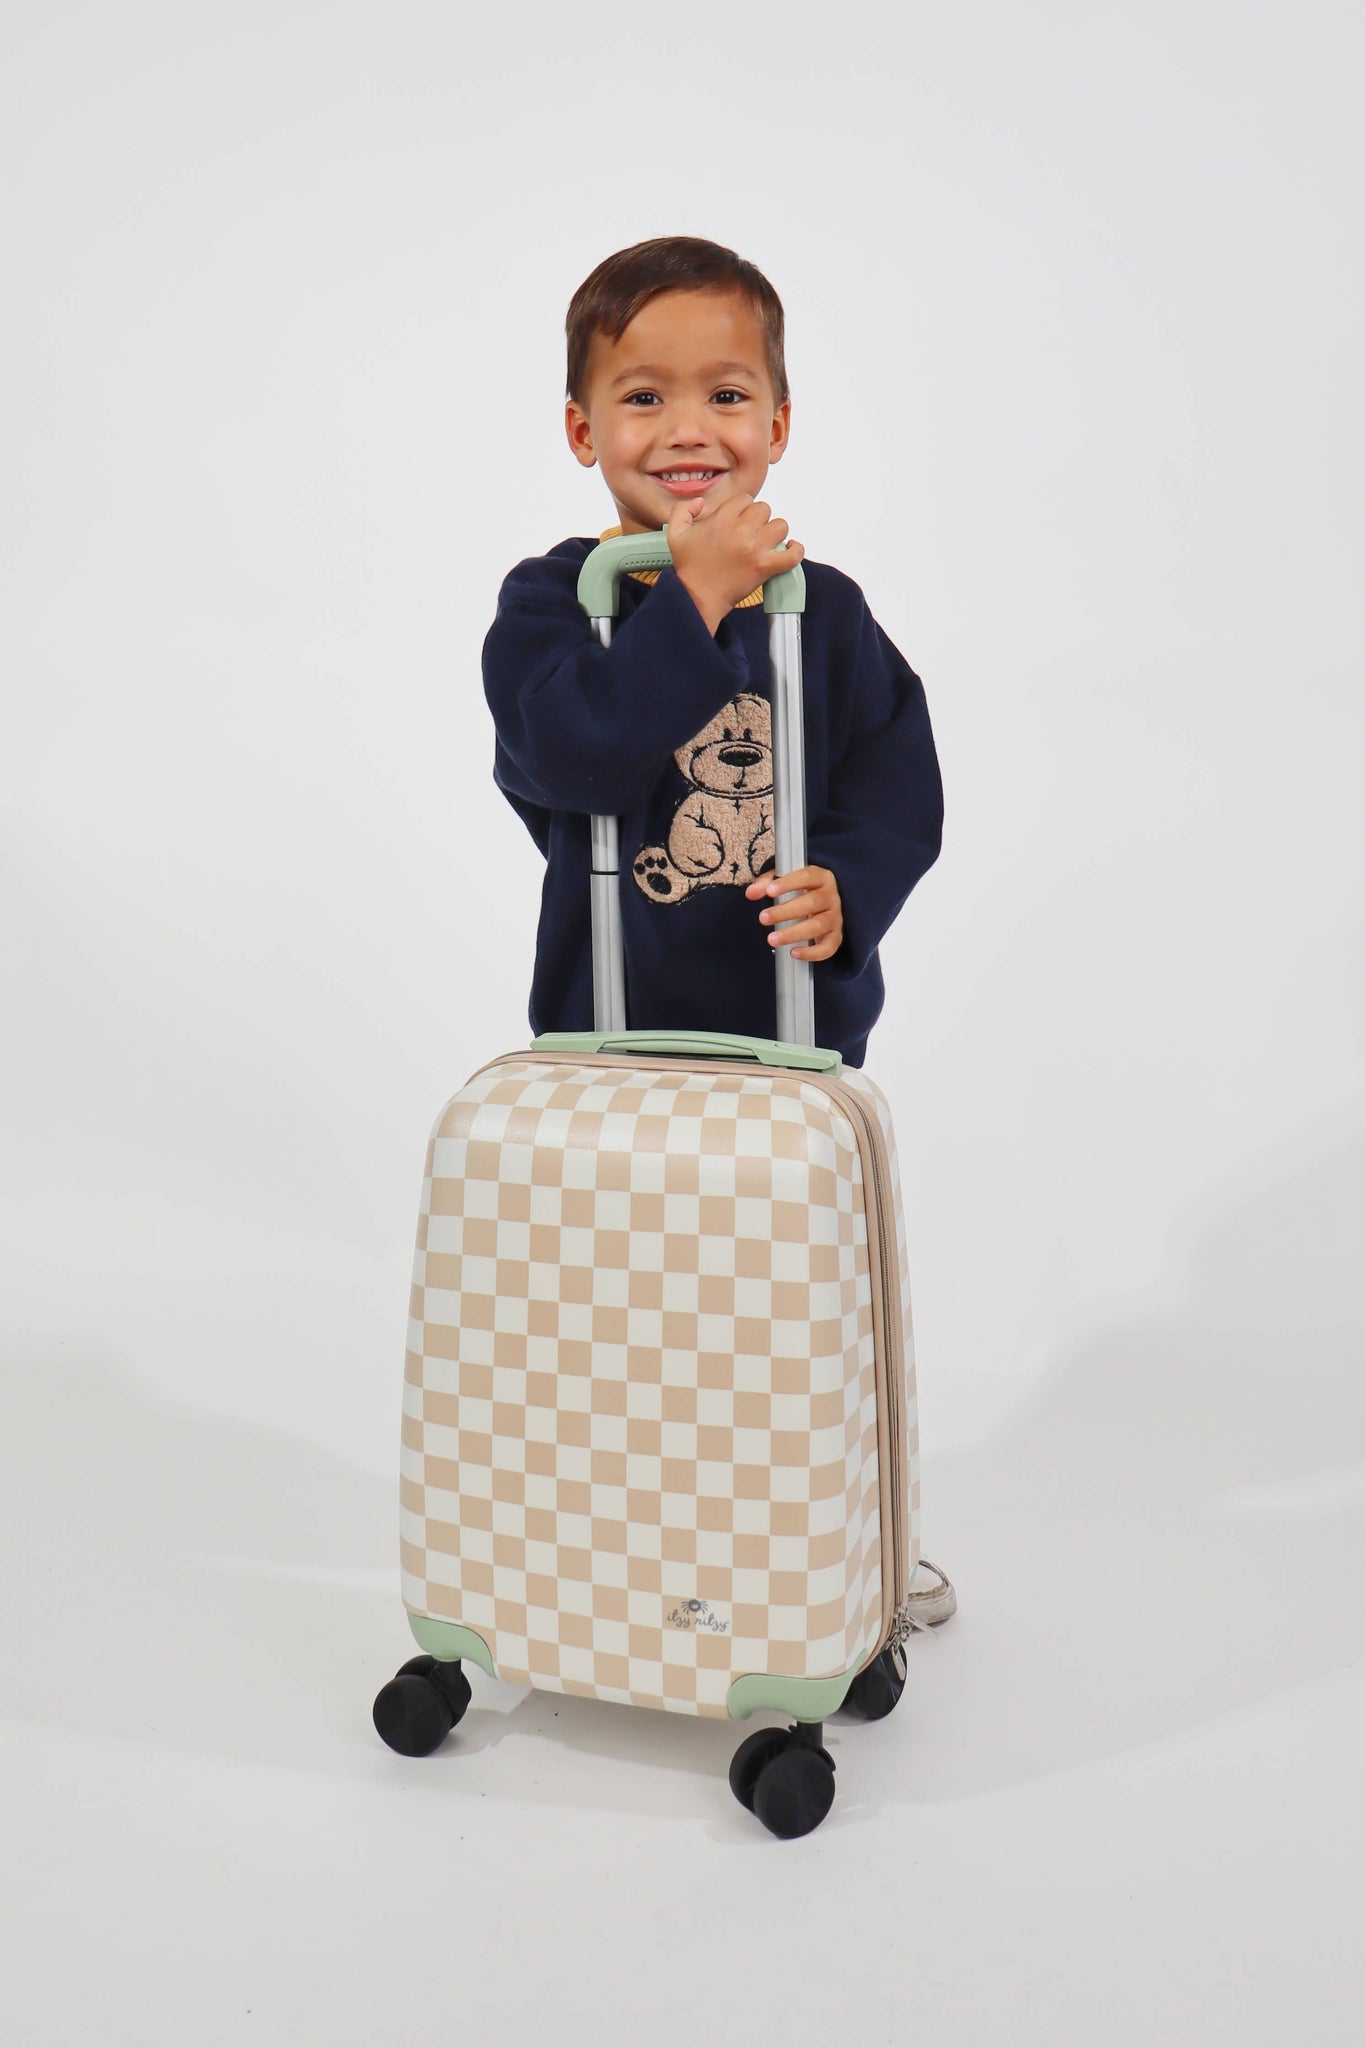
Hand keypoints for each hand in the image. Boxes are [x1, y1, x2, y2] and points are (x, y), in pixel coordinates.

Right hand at [669, 493, 804, 633]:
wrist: (696, 597)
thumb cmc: (688, 568)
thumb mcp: (675, 533)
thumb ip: (683, 510)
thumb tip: (700, 502)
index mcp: (722, 518)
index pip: (746, 500)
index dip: (744, 510)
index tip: (739, 522)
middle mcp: (740, 530)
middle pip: (764, 510)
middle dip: (759, 520)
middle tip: (750, 535)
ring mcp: (755, 548)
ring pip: (780, 526)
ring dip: (775, 533)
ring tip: (765, 543)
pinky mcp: (765, 567)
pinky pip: (792, 555)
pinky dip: (796, 551)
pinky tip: (789, 549)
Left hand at [744, 865, 843, 962]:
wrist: (821, 905)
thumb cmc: (800, 891)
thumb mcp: (783, 881)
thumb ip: (766, 884)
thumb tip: (750, 893)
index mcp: (821, 877)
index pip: (807, 876)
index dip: (788, 883)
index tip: (770, 891)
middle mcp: (831, 896)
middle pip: (811, 903)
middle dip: (785, 912)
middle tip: (763, 918)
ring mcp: (836, 917)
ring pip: (818, 925)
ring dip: (793, 933)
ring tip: (772, 939)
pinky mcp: (836, 936)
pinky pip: (828, 947)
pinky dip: (812, 952)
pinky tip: (793, 952)